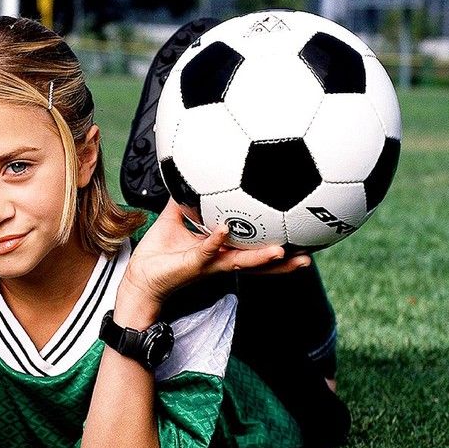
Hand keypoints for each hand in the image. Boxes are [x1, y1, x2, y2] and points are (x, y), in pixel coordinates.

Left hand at [123, 200, 310, 305]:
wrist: (140, 274)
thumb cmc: (159, 250)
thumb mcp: (175, 218)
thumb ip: (186, 198)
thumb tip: (191, 174)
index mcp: (222, 249)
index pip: (255, 248)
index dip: (276, 245)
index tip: (300, 238)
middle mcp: (221, 259)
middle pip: (259, 262)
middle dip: (283, 261)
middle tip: (309, 256)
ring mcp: (209, 263)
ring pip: (241, 261)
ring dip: (261, 258)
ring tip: (282, 251)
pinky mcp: (192, 263)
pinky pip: (206, 250)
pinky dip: (215, 240)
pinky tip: (225, 229)